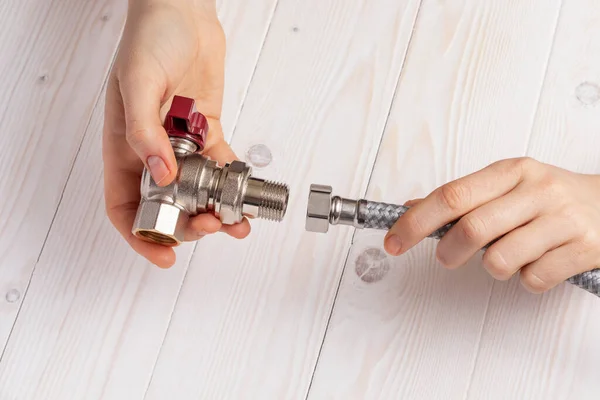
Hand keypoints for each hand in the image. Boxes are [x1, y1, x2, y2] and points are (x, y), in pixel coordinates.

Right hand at [102, 0, 249, 267]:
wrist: (183, 13)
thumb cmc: (150, 38)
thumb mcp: (138, 82)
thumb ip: (144, 131)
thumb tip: (161, 173)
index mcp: (123, 146)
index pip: (124, 204)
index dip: (140, 234)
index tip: (163, 253)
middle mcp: (152, 151)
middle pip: (166, 205)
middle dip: (188, 223)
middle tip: (211, 224)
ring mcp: (182, 144)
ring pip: (198, 191)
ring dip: (216, 210)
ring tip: (236, 221)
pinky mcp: (207, 133)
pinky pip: (221, 167)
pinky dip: (233, 184)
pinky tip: (246, 196)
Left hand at [384, 157, 599, 293]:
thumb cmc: (549, 196)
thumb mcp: (508, 185)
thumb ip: (463, 197)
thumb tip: (411, 207)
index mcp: (510, 171)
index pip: (451, 196)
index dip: (415, 222)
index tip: (394, 241)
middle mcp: (536, 191)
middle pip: (472, 228)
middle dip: (448, 251)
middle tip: (446, 258)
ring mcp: (562, 220)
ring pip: (500, 259)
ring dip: (493, 268)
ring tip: (506, 257)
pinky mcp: (584, 249)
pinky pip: (534, 279)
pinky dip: (526, 280)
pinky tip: (537, 264)